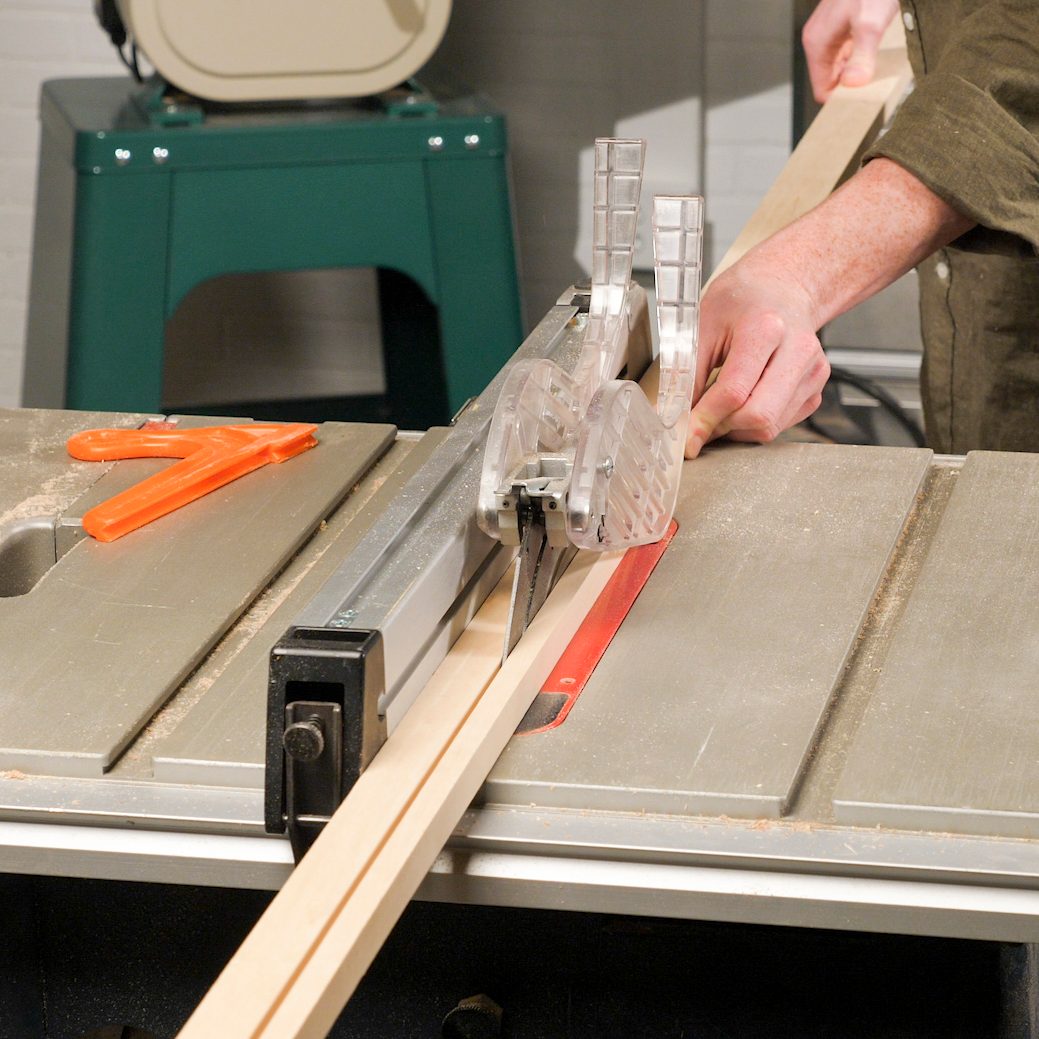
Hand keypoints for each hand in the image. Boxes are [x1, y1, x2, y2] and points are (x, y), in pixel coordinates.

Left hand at [686, 262, 829, 457]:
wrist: (783, 287)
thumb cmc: (742, 300)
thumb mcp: (703, 325)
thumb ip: (690, 373)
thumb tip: (679, 416)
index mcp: (766, 328)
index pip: (734, 392)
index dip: (706, 420)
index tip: (687, 438)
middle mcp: (798, 351)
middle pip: (759, 416)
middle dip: (723, 428)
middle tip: (700, 423)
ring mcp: (813, 371)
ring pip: (770, 427)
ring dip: (737, 428)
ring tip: (721, 407)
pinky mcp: (815, 387)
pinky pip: (780, 424)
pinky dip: (754, 423)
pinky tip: (744, 402)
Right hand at [802, 0, 899, 101]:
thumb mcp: (871, 22)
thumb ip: (862, 56)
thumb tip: (853, 85)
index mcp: (817, 42)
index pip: (821, 89)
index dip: (840, 99)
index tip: (860, 101)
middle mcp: (819, 39)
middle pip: (830, 80)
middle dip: (849, 87)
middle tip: (873, 87)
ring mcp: (831, 33)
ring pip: (840, 68)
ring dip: (857, 73)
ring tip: (876, 71)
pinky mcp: (844, 27)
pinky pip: (848, 55)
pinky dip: (861, 60)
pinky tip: (876, 56)